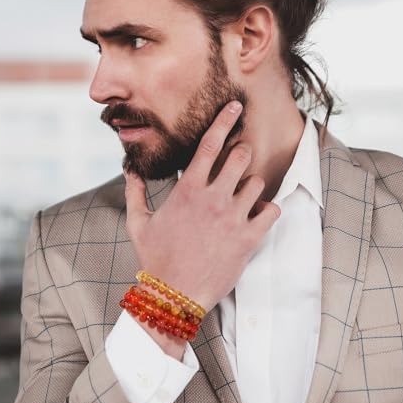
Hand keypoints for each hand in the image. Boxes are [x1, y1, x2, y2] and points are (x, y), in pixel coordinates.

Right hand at [124, 101, 280, 313]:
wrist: (174, 297)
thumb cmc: (155, 259)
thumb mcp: (139, 224)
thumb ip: (135, 192)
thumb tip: (129, 171)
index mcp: (188, 191)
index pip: (209, 144)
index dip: (224, 120)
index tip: (235, 106)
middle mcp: (213, 199)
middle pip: (240, 156)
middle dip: (240, 153)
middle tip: (237, 160)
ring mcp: (233, 218)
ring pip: (257, 182)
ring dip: (251, 184)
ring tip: (242, 196)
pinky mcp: (248, 239)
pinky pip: (272, 211)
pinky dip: (268, 209)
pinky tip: (256, 215)